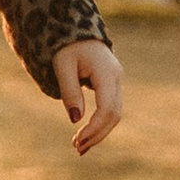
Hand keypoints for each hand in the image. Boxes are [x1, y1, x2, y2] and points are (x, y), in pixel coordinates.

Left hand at [54, 39, 122, 155]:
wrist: (76, 31)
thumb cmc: (66, 47)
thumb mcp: (62, 66)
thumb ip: (69, 91)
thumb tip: (76, 119)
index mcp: (107, 73)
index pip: (107, 108)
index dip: (94, 127)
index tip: (77, 140)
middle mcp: (117, 78)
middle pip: (114, 115)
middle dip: (97, 134)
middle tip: (77, 148)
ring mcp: (117, 82)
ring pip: (114, 114)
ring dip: (99, 132)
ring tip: (79, 147)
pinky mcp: (112, 86)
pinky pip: (110, 109)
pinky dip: (100, 124)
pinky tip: (87, 136)